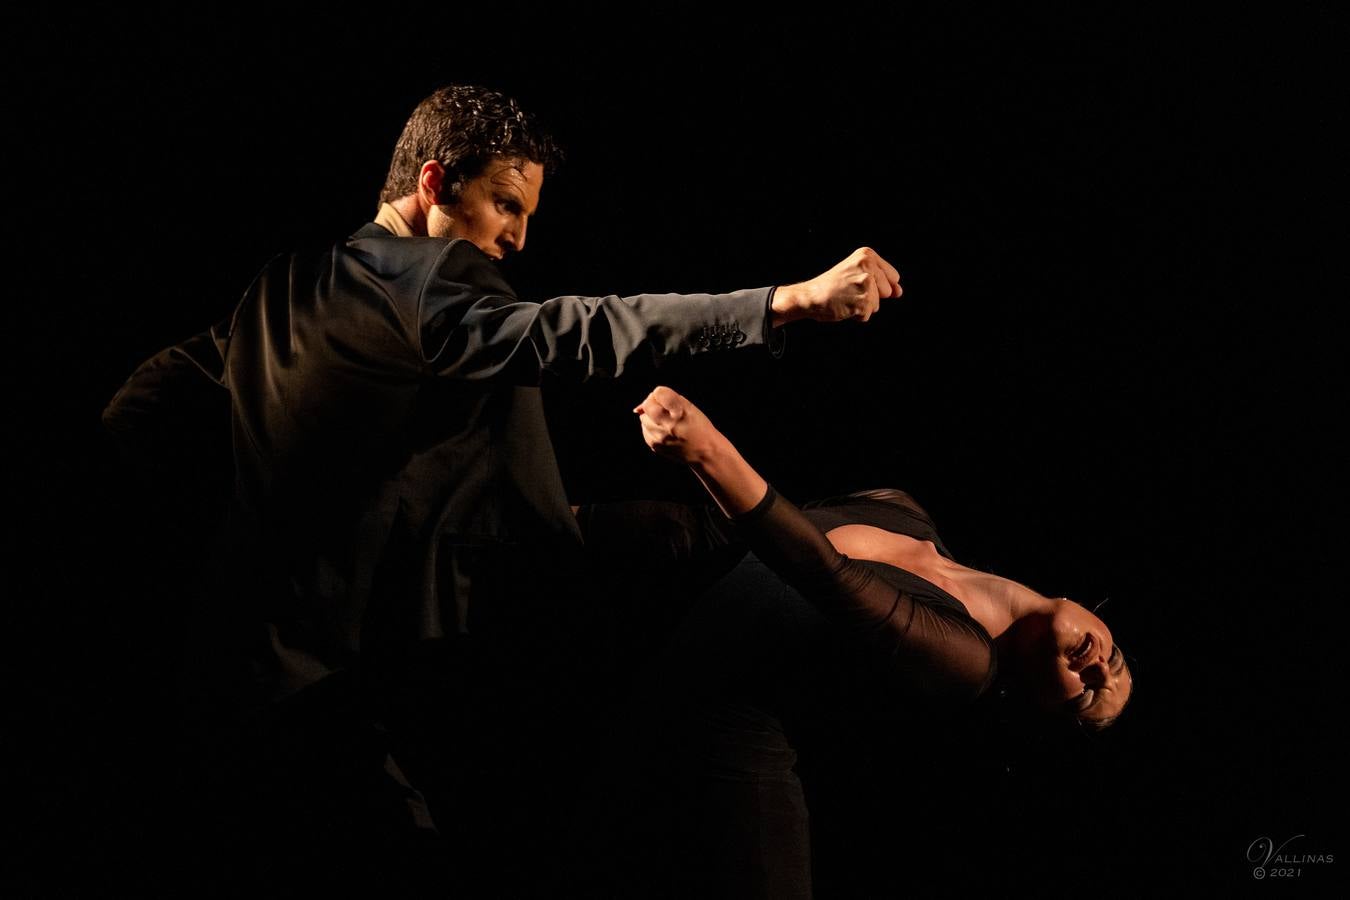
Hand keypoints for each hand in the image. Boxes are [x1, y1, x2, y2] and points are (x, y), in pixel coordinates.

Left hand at [634, 386, 720, 465]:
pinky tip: (664, 431)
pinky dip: (651, 428)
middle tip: (664, 411)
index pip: (658, 392)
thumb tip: (639, 407)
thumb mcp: (689, 406)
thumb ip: (667, 398)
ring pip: (643, 418)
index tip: (667, 400)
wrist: (704, 451)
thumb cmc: (698, 426)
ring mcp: (660, 437)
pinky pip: (645, 431)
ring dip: (651, 417)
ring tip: (666, 422)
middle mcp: (668, 424)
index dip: (661, 394)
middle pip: (647, 405)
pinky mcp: (656, 446)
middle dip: (653, 405)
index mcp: (679, 411)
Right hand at [771, 247, 901, 324]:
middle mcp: (867, 266)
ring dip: (863, 307)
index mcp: (867, 255)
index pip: (893, 277)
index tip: (858, 282)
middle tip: (850, 291)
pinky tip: (844, 306)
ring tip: (846, 298)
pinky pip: (867, 315)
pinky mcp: (862, 301)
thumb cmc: (833, 286)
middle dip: (872, 296)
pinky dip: (856, 315)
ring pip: (877, 305)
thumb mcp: (857, 274)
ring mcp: (865, 284)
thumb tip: (899, 292)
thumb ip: (882, 281)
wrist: (810, 296)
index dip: (879, 285)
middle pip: (888, 291)